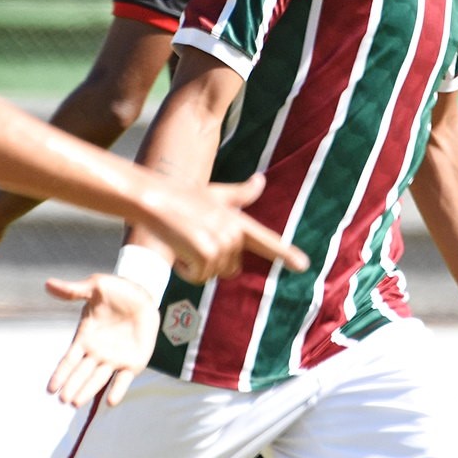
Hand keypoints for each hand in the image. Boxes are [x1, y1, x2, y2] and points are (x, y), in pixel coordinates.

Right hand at [42, 274, 159, 407]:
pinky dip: (117, 390)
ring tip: (76, 402)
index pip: (69, 360)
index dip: (60, 374)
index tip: (50, 389)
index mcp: (85, 338)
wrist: (143, 293)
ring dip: (87, 391)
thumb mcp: (94, 287)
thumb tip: (48, 283)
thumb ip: (72, 291)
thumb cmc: (116, 290)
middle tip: (63, 400)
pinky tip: (110, 401)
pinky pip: (123, 379)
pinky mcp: (133, 362)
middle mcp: (97, 353)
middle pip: (81, 374)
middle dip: (72, 386)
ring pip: (98, 379)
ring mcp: (114, 359)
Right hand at [145, 173, 308, 283]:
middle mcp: (233, 231)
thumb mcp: (216, 194)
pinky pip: (199, 277)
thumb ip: (240, 194)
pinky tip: (177, 250)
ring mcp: (220, 241)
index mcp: (237, 220)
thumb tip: (261, 180)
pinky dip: (185, 271)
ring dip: (194, 267)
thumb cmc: (181, 197)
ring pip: (212, 275)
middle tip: (192, 240)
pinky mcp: (205, 251)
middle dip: (209, 264)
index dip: (285, 254)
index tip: (304, 266)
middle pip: (230, 269)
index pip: (266, 240)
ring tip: (183, 241)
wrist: (153, 197)